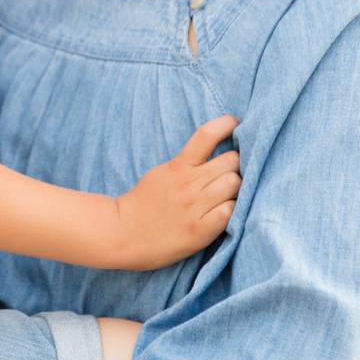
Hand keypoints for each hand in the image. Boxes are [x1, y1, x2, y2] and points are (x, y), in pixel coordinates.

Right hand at [112, 116, 240, 268]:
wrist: (123, 234)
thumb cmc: (144, 203)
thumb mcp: (161, 174)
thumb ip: (186, 164)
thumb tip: (216, 152)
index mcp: (177, 167)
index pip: (207, 135)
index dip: (227, 125)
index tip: (236, 125)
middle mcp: (188, 184)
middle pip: (232, 161)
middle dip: (236, 165)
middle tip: (231, 174)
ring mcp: (194, 207)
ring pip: (235, 184)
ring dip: (237, 189)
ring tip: (228, 195)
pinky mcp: (200, 230)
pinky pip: (231, 211)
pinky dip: (232, 210)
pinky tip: (223, 213)